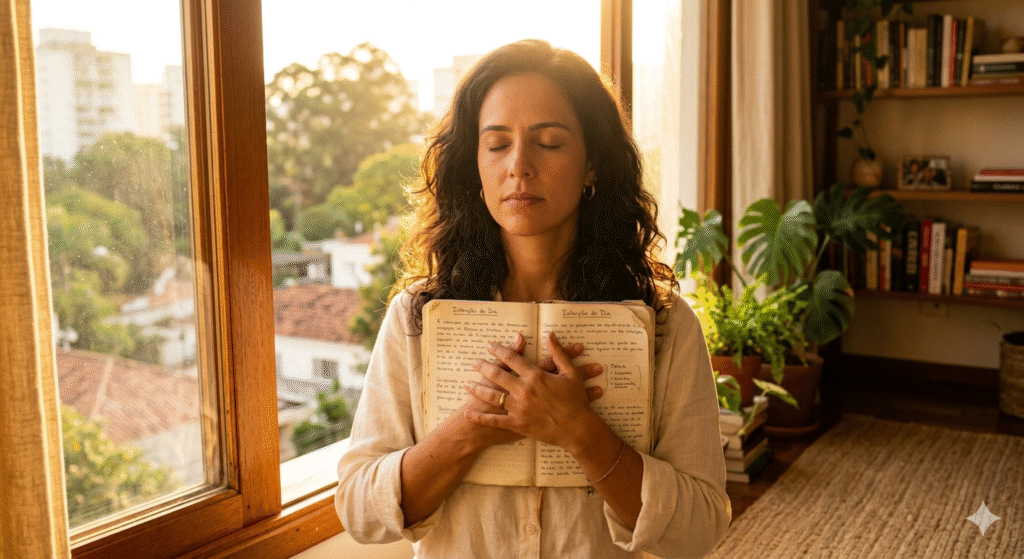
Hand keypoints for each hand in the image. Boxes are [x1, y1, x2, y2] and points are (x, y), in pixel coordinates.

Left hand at [463, 331, 603, 449]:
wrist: (578, 428)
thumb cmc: (576, 400)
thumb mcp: (570, 373)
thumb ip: (559, 353)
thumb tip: (551, 334)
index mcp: (535, 376)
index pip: (512, 358)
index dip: (499, 350)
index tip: (489, 346)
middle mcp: (523, 390)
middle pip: (497, 375)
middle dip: (483, 367)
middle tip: (474, 362)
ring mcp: (519, 408)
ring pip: (492, 396)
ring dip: (477, 389)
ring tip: (466, 384)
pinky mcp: (517, 424)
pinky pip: (494, 421)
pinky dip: (480, 418)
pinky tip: (468, 414)